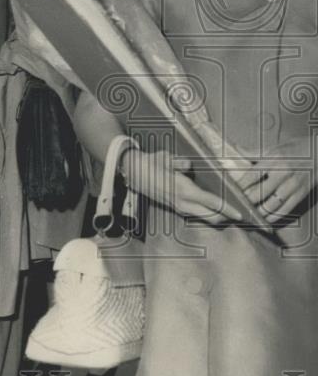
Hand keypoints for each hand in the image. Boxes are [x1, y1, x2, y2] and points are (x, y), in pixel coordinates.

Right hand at [121, 149, 243, 223]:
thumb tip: (189, 165)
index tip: (240, 214)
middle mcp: (183, 202)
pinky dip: (208, 213)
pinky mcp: (176, 208)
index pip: (211, 202)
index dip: (227, 209)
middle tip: (241, 215)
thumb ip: (179, 163)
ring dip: (217, 216)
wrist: (134, 173)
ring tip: (231, 213)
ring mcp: (179, 207)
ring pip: (204, 217)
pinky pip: (196, 214)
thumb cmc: (151, 164)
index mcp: (183, 190)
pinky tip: (214, 209)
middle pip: (211, 216)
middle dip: (226, 217)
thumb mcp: (164, 158)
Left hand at [240, 141, 315, 223]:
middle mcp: (283, 172)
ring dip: (258, 212)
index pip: (251, 175)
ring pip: (271, 204)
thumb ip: (253, 152)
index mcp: (273, 159)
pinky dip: (273, 217)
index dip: (239, 186)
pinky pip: (285, 210)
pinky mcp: (301, 194)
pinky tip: (265, 219)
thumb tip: (233, 149)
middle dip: (246, 201)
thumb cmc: (296, 149)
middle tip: (236, 206)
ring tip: (248, 215)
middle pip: (259, 192)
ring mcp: (293, 185)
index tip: (230, 192)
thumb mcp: (275, 147)